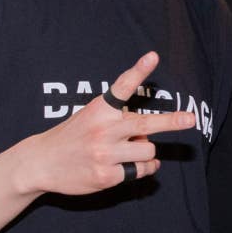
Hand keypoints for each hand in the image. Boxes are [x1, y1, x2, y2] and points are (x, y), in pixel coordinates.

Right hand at [16, 52, 194, 195]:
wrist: (41, 162)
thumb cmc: (72, 137)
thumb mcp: (90, 117)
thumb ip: (118, 121)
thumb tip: (147, 134)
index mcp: (99, 109)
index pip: (122, 86)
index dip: (139, 70)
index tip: (153, 57)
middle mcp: (103, 130)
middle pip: (146, 123)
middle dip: (172, 121)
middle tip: (190, 118)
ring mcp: (105, 154)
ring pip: (147, 149)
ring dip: (146, 151)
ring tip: (130, 151)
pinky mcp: (107, 176)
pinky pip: (140, 170)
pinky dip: (144, 168)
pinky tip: (134, 165)